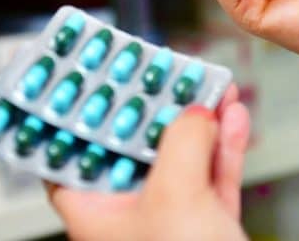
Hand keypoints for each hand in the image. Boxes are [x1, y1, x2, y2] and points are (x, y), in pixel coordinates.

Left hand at [48, 86, 249, 240]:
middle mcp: (125, 214)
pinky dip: (223, 147)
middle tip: (160, 73)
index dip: (70, 116)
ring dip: (197, 119)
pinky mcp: (205, 227)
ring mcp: (168, 220)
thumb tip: (194, 112)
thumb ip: (182, 142)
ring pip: (178, 157)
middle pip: (130, 146)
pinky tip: (233, 116)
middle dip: (152, 107)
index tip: (81, 82)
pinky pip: (212, 177)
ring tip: (208, 84)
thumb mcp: (176, 197)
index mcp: (93, 211)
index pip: (65, 154)